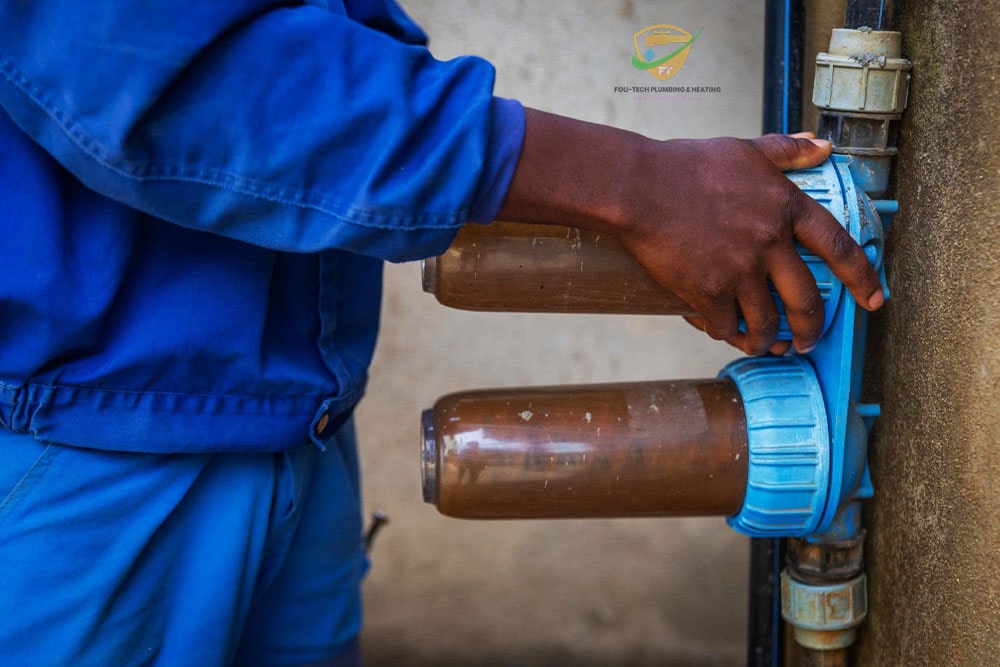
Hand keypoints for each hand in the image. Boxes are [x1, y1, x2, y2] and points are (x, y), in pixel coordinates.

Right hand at [497, 111, 884, 354]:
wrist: (639, 188)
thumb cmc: (687, 165)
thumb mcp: (745, 150)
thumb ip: (788, 150)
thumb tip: (823, 147)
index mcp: (785, 208)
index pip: (839, 248)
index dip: (862, 278)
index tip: (873, 301)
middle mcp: (769, 243)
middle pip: (806, 301)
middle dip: (813, 329)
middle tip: (809, 342)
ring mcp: (739, 270)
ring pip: (766, 322)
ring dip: (768, 341)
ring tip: (764, 346)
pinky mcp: (707, 291)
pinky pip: (724, 326)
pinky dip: (724, 333)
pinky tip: (719, 330)